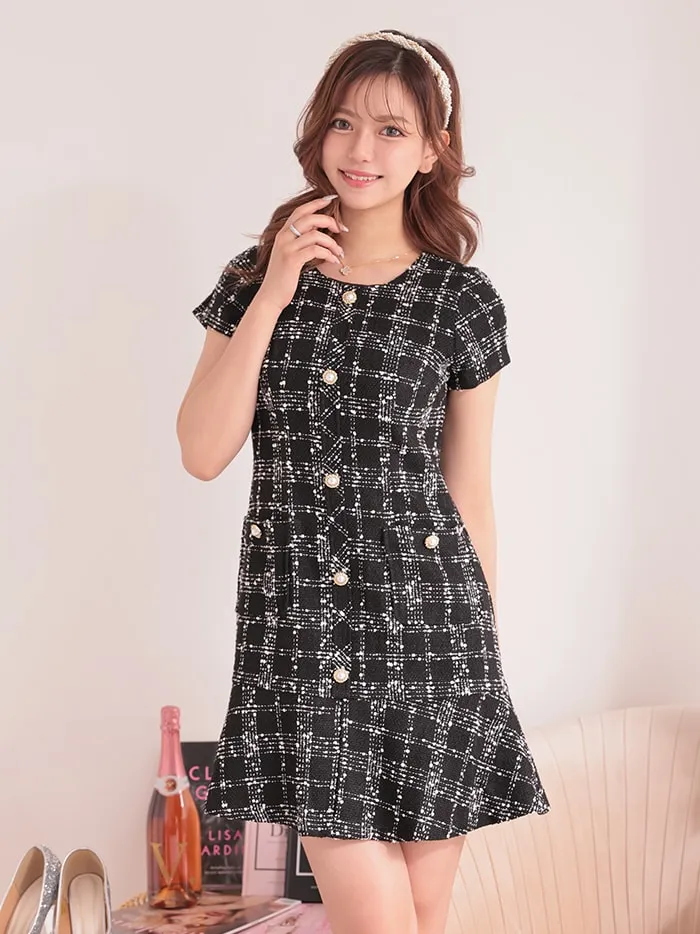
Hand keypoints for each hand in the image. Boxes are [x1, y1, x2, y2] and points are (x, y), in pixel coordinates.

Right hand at [256, 195, 344, 309]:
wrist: (271, 295)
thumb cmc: (284, 277)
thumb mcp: (290, 255)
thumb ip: (300, 243)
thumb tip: (320, 234)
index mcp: (283, 233)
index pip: (300, 211)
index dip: (316, 203)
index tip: (332, 199)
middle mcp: (283, 237)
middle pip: (310, 218)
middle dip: (329, 221)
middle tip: (342, 229)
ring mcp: (287, 248)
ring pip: (316, 235)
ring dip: (332, 243)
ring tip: (339, 252)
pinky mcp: (292, 260)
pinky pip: (316, 250)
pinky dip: (328, 254)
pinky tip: (333, 261)